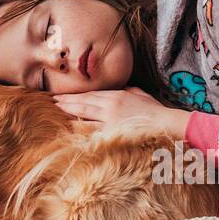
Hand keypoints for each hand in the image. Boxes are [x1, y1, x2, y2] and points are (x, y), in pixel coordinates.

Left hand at [52, 87, 187, 138]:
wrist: (166, 123)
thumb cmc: (155, 111)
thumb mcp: (141, 95)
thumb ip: (129, 91)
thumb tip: (122, 89)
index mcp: (117, 95)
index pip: (91, 94)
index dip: (76, 94)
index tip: (64, 94)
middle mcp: (111, 104)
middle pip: (84, 101)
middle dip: (67, 100)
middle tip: (52, 99)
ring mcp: (111, 118)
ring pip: (85, 112)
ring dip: (70, 110)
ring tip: (57, 108)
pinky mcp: (113, 130)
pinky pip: (93, 128)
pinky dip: (81, 125)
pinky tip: (70, 124)